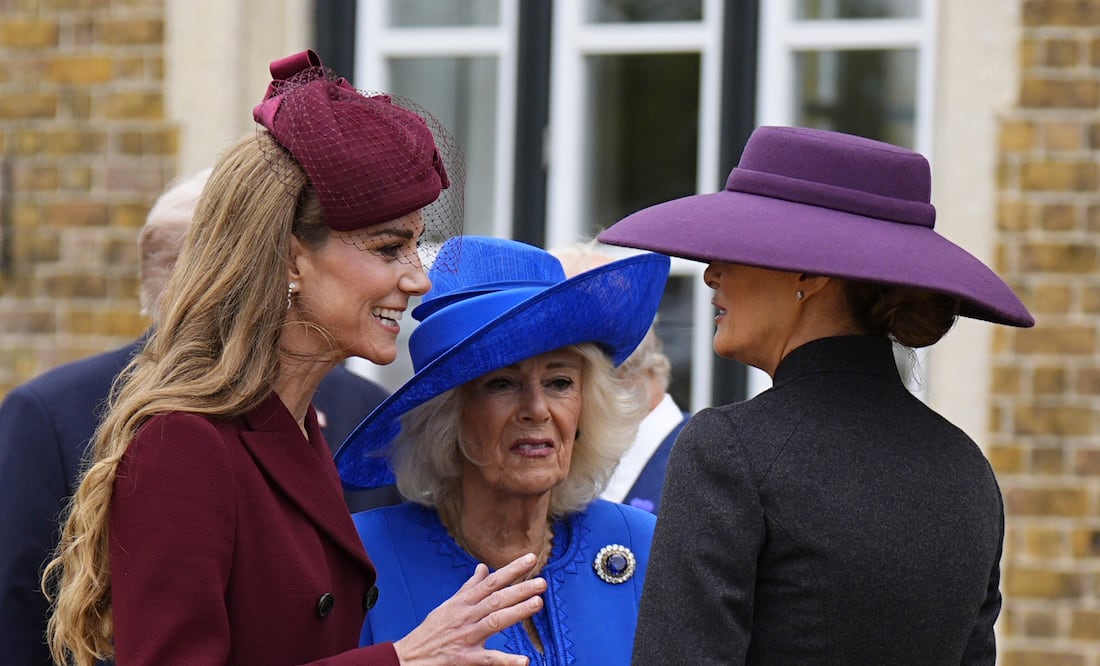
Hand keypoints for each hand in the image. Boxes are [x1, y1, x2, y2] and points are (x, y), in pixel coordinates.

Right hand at [393, 552, 546, 664]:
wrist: (408, 657)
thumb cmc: (431, 630)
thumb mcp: (449, 605)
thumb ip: (469, 587)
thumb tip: (483, 568)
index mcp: (464, 602)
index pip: (491, 581)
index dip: (512, 570)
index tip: (531, 558)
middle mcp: (466, 615)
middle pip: (496, 599)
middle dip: (520, 589)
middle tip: (542, 582)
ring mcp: (466, 636)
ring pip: (494, 621)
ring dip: (517, 612)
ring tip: (537, 603)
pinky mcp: (464, 658)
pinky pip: (487, 659)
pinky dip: (505, 660)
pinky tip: (523, 661)